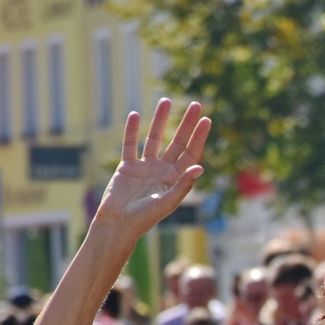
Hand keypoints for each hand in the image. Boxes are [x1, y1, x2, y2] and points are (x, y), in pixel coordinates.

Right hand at [91, 99, 209, 240]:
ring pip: (154, 138)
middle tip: (196, 104)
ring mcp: (145, 167)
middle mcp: (163, 170)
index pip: (191, 153)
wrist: (118, 224)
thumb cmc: (145, 218)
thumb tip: (201, 167)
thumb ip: (184, 185)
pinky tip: (134, 115)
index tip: (207, 119)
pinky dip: (131, 131)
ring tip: (165, 101)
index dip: (199, 136)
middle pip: (177, 142)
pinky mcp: (127, 167)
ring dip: (160, 120)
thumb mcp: (168, 202)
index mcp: (176, 179)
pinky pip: (130, 145)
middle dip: (186, 123)